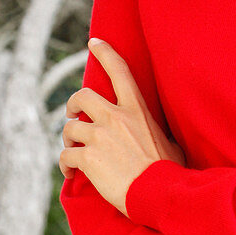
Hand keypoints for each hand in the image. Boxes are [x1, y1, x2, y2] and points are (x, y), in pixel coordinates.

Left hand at [59, 37, 187, 216]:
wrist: (158, 192)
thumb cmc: (169, 171)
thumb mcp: (169, 141)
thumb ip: (157, 133)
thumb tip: (162, 139)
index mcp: (136, 109)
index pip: (119, 71)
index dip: (105, 52)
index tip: (94, 42)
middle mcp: (115, 117)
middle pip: (82, 96)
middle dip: (73, 104)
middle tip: (73, 115)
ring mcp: (100, 135)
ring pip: (70, 128)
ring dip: (69, 140)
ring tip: (74, 152)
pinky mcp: (87, 157)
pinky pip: (66, 156)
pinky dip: (66, 165)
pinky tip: (71, 174)